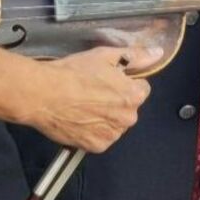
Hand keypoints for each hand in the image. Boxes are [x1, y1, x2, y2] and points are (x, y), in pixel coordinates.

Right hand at [19, 46, 155, 151]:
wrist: (42, 94)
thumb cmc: (72, 73)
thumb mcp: (106, 56)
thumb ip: (136, 56)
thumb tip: (157, 53)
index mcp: (134, 95)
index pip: (140, 89)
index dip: (123, 83)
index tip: (107, 80)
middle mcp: (127, 118)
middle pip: (127, 108)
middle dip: (114, 101)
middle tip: (92, 92)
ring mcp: (112, 134)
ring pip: (114, 124)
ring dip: (104, 117)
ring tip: (82, 105)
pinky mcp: (95, 146)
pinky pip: (100, 138)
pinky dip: (91, 131)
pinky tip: (79, 119)